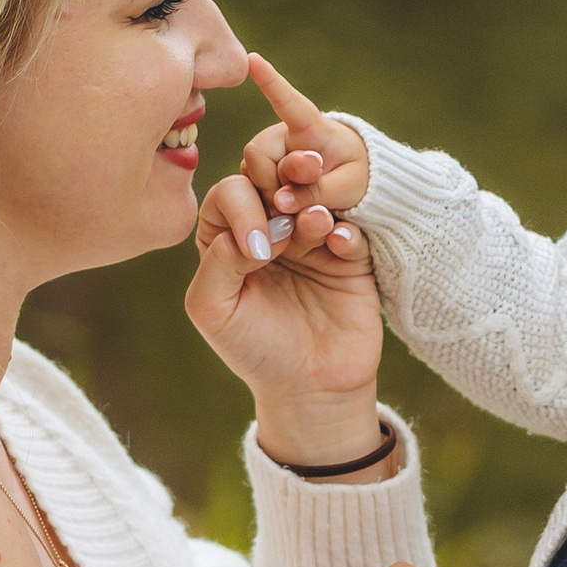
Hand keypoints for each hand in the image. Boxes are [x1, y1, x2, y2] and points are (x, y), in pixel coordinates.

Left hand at [188, 57, 384, 429]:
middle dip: (282, 178)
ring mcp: (312, 239)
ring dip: (314, 201)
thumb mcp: (214, 309)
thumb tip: (250, 228)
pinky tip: (340, 245)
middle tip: (289, 198)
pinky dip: (346, 230)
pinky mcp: (350, 255)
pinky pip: (352, 227)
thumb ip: (217, 263)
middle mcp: (270, 229)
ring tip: (314, 224)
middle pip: (275, 180)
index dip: (241, 206)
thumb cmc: (254, 349)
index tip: (255, 251)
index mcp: (229, 236)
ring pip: (315, 197)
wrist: (310, 388)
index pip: (230, 193)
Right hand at [238, 57, 371, 249]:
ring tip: (298, 209)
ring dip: (272, 198)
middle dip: (274, 183)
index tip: (253, 58)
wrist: (356, 188)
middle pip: (258, 156)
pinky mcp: (264, 176)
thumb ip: (317, 194)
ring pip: (252, 177)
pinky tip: (283, 216)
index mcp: (311, 128)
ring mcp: (271, 157)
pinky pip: (252, 191)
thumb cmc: (358, 178)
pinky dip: (267, 207)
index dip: (272, 82)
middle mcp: (284, 137)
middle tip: (298, 203)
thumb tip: (279, 203)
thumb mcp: (348, 188)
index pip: (290, 104)